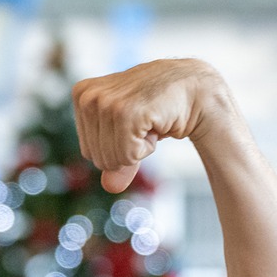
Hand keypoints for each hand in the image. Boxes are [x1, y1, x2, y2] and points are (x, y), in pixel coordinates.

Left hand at [72, 59, 234, 192]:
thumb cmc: (158, 108)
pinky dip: (146, 148)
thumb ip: (114, 159)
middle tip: (144, 122)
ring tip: (149, 121)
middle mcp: (88, 96)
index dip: (116, 146)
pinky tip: (155, 124)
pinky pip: (127, 156)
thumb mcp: (128, 132)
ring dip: (138, 148)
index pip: (89, 152)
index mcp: (81, 94)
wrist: (195, 89)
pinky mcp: (125, 113)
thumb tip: (109, 187)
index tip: (134, 122)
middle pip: (98, 159)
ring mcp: (105, 103)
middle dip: (126, 149)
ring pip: (112, 160)